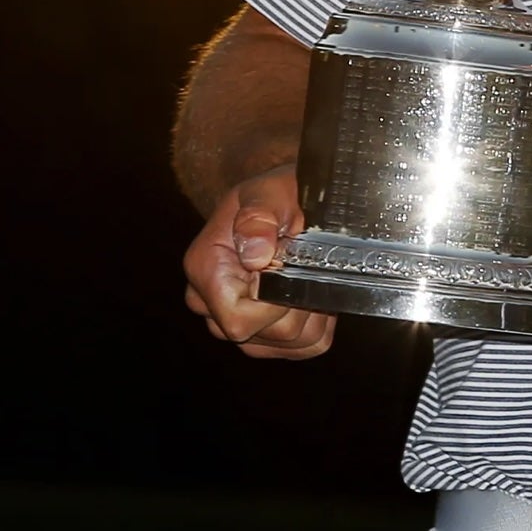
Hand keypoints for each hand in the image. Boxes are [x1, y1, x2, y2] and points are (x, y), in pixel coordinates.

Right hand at [183, 165, 335, 359]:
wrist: (288, 198)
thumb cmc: (276, 193)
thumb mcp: (270, 190)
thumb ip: (260, 217)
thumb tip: (255, 256)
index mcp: (205, 268)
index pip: (238, 319)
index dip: (275, 300)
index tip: (293, 266)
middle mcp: (209, 303)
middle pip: (260, 335)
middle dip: (295, 303)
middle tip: (307, 263)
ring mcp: (233, 322)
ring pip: (285, 344)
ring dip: (310, 311)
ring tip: (311, 272)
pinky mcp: (262, 333)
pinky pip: (302, 347)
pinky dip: (319, 322)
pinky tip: (315, 291)